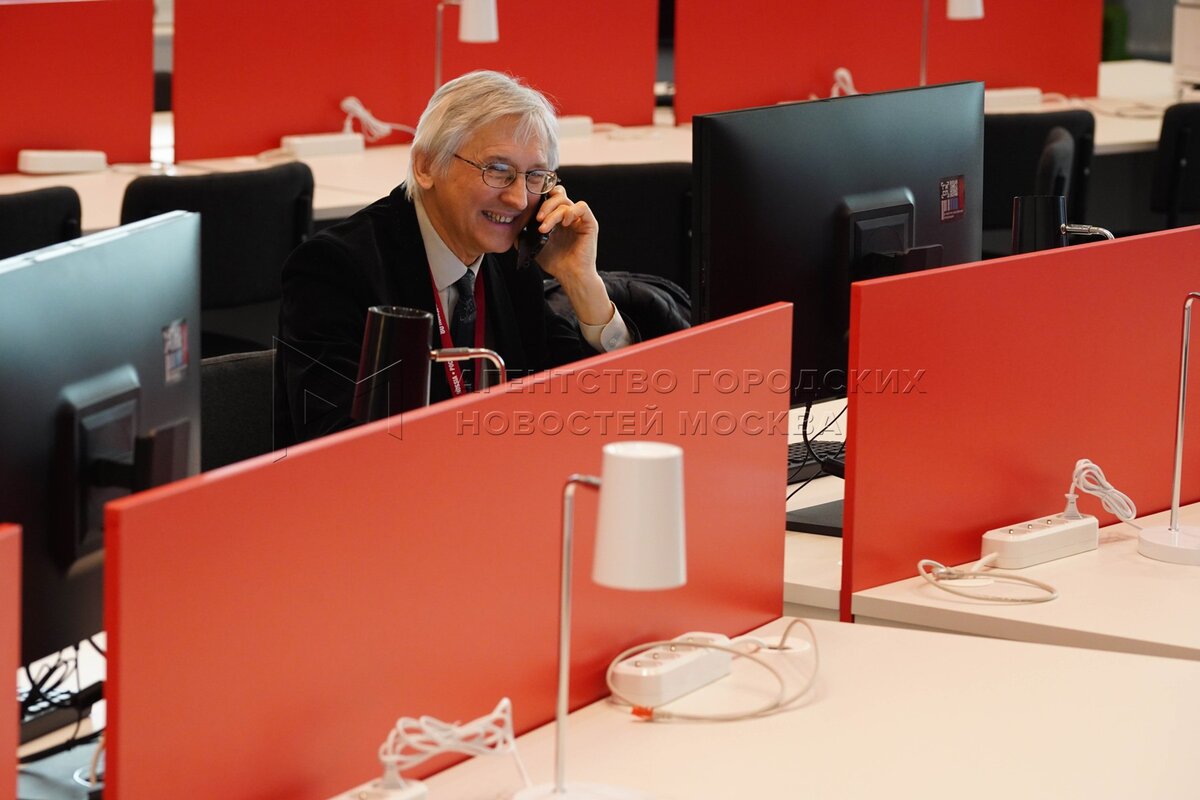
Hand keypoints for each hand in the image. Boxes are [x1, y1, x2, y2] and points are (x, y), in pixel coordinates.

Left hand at [533, 185, 612, 326]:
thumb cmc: (556, 263)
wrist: (570, 276)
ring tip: (545, 228)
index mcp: (557, 218)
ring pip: (566, 201)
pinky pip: (582, 207)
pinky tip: (563, 224)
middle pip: (558, 194)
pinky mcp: (589, 223)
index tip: (531, 210)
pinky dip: (571, 212)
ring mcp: (579, 219)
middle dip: (545, 204)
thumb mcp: (535, 246)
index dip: (541, 198)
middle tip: (537, 219)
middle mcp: (568, 215)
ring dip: (553, 213)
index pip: (550, 197)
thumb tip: (512, 226)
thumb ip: (525, 234)